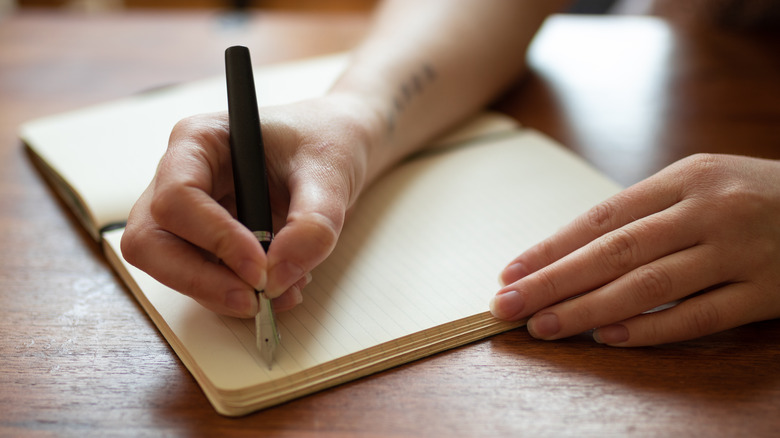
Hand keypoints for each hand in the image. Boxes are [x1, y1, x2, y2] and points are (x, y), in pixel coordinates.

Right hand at [121, 94, 377, 317]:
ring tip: (284, 290)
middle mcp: (181, 176)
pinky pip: (204, 280)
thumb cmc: (326, 140)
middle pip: (151, 241)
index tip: (262, 268)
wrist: (336, 149)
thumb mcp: (331, 171)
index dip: (215, 239)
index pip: (177, 197)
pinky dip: (238, 294)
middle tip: (254, 301)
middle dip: (198, 280)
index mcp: (199, 141)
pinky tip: (283, 286)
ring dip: (222, 293)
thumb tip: (280, 276)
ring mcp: (189, 213)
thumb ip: (314, 221)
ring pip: (170, 268)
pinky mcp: (205, 242)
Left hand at [489, 154, 779, 345]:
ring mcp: (738, 251)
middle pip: (614, 253)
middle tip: (507, 305)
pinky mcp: (766, 291)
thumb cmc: (751, 196)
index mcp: (684, 178)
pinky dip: (651, 329)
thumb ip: (644, 214)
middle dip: (554, 282)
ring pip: (648, 286)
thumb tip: (570, 253)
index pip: (601, 219)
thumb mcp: (700, 184)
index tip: (512, 273)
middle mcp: (708, 210)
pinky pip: (699, 316)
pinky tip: (608, 337)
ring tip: (543, 326)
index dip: (552, 248)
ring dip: (587, 309)